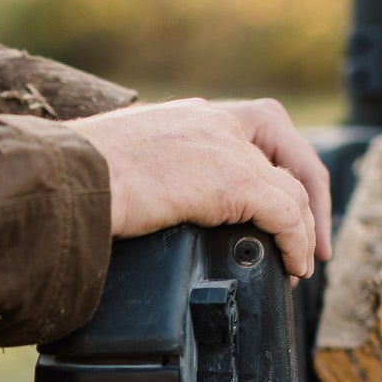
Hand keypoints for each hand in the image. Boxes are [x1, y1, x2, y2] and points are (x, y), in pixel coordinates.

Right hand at [69, 97, 332, 277]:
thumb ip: (149, 176)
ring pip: (292, 186)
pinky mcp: (233, 180)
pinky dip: (296, 241)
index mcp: (187, 116)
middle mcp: (213, 121)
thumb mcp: (120, 166)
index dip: (278, 164)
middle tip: (312, 236)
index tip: (283, 202)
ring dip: (305, 228)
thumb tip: (145, 209)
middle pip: (287, 146)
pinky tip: (292, 265)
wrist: (69, 179)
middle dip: (310, 192)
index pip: (254, 127)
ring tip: (301, 265)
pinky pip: (286, 212)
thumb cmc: (74, 180)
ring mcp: (226, 148)